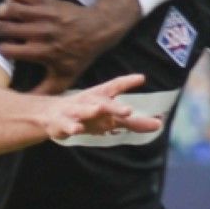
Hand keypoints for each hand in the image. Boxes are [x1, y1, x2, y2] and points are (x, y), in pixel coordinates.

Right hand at [0, 0, 142, 93]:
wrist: (98, 28)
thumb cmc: (78, 56)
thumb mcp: (64, 79)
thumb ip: (43, 92)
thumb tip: (23, 108)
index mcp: (43, 52)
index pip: (10, 49)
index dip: (0, 51)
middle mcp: (41, 32)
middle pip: (3, 26)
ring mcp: (43, 14)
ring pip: (10, 8)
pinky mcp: (45, 0)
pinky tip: (11, 8)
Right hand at [37, 74, 156, 141]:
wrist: (51, 114)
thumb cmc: (87, 113)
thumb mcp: (110, 117)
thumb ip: (134, 122)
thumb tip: (159, 124)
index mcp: (101, 97)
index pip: (115, 87)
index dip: (127, 82)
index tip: (141, 78)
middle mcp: (90, 102)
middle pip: (104, 104)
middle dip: (115, 107)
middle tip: (129, 110)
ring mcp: (75, 112)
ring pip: (84, 111)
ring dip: (91, 111)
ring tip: (99, 110)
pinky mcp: (61, 124)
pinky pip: (67, 126)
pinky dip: (71, 127)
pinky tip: (77, 129)